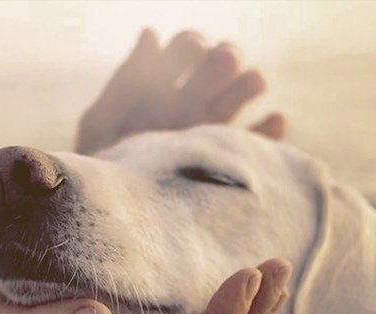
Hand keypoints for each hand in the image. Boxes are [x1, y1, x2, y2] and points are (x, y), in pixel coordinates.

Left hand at [76, 29, 286, 154]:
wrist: (117, 219)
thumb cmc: (102, 170)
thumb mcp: (103, 124)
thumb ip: (126, 81)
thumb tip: (151, 33)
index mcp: (160, 88)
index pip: (186, 49)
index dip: (193, 44)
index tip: (194, 52)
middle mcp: (191, 103)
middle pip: (221, 64)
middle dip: (225, 57)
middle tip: (221, 64)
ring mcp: (213, 130)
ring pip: (245, 91)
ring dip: (250, 81)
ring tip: (248, 86)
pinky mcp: (230, 160)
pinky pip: (262, 140)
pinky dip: (273, 126)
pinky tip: (272, 121)